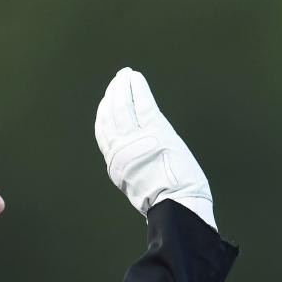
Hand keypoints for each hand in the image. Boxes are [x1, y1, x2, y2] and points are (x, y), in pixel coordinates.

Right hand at [94, 67, 215, 229]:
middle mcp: (120, 151)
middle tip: (116, 81)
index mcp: (116, 166)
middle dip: (112, 96)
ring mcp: (136, 139)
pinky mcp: (154, 130)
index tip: (106, 102)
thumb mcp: (139, 187)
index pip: (104, 134)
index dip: (103, 115)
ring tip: (124, 75)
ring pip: (122, 106)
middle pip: (110, 116)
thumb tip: (136, 159)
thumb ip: (133, 169)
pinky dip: (138, 88)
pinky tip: (136, 78)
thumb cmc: (167, 202)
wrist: (177, 206)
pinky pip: (142, 103)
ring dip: (122, 87)